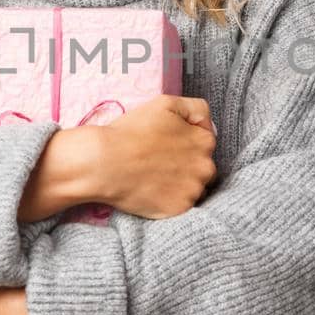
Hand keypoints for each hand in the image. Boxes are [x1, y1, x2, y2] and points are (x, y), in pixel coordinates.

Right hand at [96, 95, 217, 219]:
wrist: (104, 162)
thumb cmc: (132, 131)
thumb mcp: (165, 103)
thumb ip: (196, 108)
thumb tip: (209, 126)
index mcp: (205, 141)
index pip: (206, 142)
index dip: (185, 141)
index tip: (166, 144)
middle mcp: (206, 168)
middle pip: (203, 167)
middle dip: (188, 164)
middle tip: (159, 162)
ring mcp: (193, 191)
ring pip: (195, 188)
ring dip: (182, 183)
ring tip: (156, 177)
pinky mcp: (179, 210)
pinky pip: (182, 205)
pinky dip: (171, 199)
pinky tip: (153, 190)